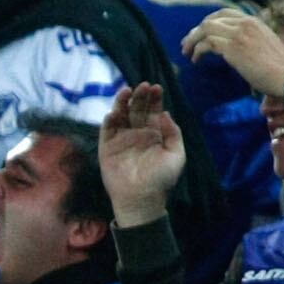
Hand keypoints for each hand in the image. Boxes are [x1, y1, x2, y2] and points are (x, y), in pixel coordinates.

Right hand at [98, 83, 185, 227]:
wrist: (142, 198)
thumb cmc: (162, 178)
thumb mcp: (177, 154)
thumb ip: (173, 133)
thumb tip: (165, 113)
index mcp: (154, 133)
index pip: (152, 110)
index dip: (154, 98)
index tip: (156, 87)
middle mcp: (137, 133)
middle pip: (136, 109)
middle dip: (140, 96)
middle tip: (143, 85)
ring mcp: (121, 139)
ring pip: (120, 115)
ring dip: (122, 103)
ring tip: (126, 91)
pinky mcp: (107, 148)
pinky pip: (107, 131)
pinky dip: (109, 120)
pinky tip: (114, 112)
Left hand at [183, 7, 283, 99]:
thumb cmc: (278, 66)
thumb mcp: (263, 44)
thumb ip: (248, 39)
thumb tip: (231, 47)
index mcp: (254, 21)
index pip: (224, 13)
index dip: (208, 21)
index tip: (200, 33)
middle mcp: (246, 23)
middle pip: (211, 20)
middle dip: (196, 31)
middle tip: (186, 43)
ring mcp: (239, 34)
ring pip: (205, 29)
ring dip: (192, 41)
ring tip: (186, 53)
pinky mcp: (233, 48)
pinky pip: (207, 44)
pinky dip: (197, 51)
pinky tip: (195, 60)